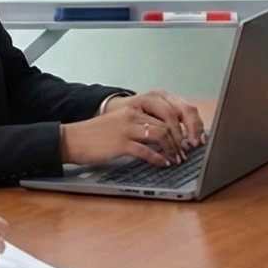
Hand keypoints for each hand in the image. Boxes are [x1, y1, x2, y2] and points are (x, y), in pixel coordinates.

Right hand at [62, 91, 204, 167]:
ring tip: (178, 159)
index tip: (194, 136)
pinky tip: (163, 164)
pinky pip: (146, 150)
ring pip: (161, 135)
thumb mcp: (123, 121)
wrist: (73, 138)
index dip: (186, 123)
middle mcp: (134, 111)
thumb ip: (143, 122)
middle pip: (169, 122)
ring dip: (173, 149)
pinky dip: (158, 158)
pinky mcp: (121, 142)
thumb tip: (168, 134)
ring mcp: (127, 126)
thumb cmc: (99, 133)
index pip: (170, 109)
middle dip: (183, 138)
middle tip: (189, 150)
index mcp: (137, 104)